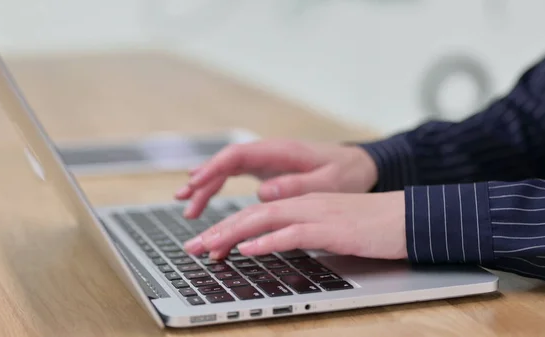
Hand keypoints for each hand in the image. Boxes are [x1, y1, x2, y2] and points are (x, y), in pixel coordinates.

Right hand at [175, 139, 377, 217]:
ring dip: (206, 187)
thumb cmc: (346, 173)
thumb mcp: (328, 182)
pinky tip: (204, 199)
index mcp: (281, 151)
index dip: (214, 168)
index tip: (195, 183)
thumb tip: (262, 192)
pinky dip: (218, 188)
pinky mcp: (267, 170)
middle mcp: (269, 153)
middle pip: (226, 163)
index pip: (238, 154)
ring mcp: (266, 161)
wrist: (360, 165)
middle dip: (202, 181)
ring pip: (227, 170)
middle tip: (184, 201)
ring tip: (187, 207)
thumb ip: (296, 186)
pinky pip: (235, 176)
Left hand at [183, 191, 406, 260]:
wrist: (407, 217)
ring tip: (208, 248)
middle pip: (251, 215)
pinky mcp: (331, 228)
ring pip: (264, 220)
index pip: (256, 214)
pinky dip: (267, 240)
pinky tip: (248, 248)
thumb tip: (275, 244)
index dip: (227, 228)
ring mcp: (317, 213)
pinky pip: (293, 233)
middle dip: (218, 231)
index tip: (206, 244)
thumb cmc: (370, 225)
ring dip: (232, 234)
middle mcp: (304, 203)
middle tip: (193, 248)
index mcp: (302, 202)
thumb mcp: (329, 227)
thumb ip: (301, 232)